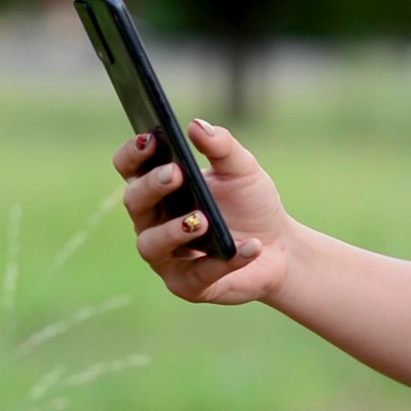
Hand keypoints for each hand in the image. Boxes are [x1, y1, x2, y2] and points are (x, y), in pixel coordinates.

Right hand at [112, 119, 292, 304]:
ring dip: (175, 230)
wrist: (280, 247)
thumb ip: (222, 147)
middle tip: (176, 174)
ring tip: (202, 219)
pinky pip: (199, 274)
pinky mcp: (188, 285)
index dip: (133, 154)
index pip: (130, 168)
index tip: (150, 139)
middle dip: (152, 187)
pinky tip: (250, 246)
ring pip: (151, 244)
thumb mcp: (243, 170)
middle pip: (134, 202)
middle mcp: (154, 222)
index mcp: (160, 188)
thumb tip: (196, 125)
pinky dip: (226, 260)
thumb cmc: (251, 204)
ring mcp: (166, 256)